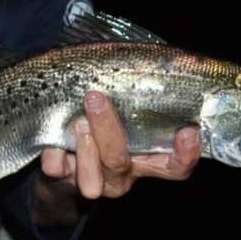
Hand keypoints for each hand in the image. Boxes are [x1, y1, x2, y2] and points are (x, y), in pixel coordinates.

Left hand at [40, 90, 200, 198]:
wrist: (65, 160)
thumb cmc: (107, 123)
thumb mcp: (130, 111)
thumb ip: (141, 96)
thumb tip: (151, 58)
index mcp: (146, 160)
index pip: (176, 167)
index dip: (185, 154)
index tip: (188, 131)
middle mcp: (122, 175)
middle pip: (120, 162)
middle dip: (108, 131)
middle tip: (96, 98)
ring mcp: (92, 181)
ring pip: (90, 179)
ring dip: (83, 147)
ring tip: (78, 120)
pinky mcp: (62, 179)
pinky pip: (56, 170)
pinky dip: (53, 152)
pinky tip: (53, 134)